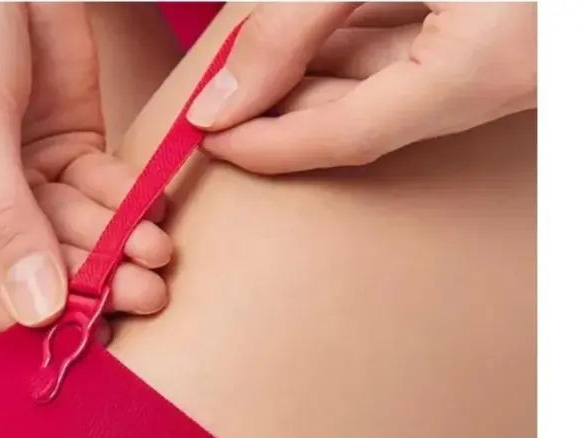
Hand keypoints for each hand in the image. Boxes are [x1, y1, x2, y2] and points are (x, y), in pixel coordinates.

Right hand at [0, 1, 170, 339]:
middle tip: (142, 291)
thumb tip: (38, 313)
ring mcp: (5, 202)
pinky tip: (148, 214)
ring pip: (66, 249)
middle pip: (24, 286)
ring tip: (155, 254)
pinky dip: (122, 208)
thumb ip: (4, 224)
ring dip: (113, 250)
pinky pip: (92, 204)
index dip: (24, 318)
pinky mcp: (53, 167)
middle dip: (85, 286)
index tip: (80, 319)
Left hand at [186, 2, 536, 174]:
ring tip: (257, 58)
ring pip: (386, 83)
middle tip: (220, 93)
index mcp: (476, 71)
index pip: (344, 137)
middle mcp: (497, 81)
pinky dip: (359, 41)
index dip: (267, 143)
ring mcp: (504, 59)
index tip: (207, 136)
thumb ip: (295, 20)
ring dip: (318, 71)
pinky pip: (416, 51)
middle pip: (360, 115)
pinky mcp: (503, 31)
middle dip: (283, 104)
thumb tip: (224, 98)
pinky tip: (317, 26)